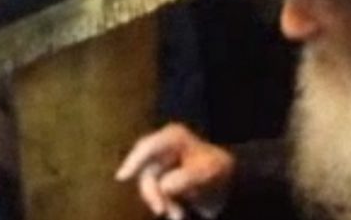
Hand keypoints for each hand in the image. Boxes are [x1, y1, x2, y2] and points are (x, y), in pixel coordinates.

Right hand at [115, 124, 234, 219]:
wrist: (229, 184)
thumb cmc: (218, 171)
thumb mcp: (206, 173)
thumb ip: (185, 178)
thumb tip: (163, 186)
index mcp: (173, 137)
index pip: (147, 147)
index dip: (133, 160)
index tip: (122, 177)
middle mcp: (163, 146)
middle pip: (145, 169)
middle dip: (153, 192)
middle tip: (162, 211)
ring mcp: (160, 161)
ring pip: (148, 184)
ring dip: (161, 202)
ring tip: (178, 216)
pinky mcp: (160, 177)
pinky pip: (154, 192)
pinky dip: (163, 203)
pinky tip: (177, 213)